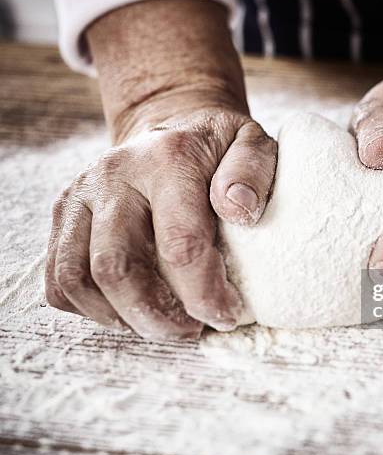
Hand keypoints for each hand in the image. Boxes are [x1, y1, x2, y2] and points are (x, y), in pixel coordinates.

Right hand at [45, 91, 275, 337]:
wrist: (170, 124)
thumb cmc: (216, 146)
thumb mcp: (252, 143)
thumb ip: (252, 172)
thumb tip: (239, 212)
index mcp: (166, 160)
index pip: (179, 245)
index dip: (204, 294)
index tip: (227, 315)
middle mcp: (113, 176)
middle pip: (116, 269)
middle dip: (156, 318)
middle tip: (190, 330)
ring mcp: (80, 195)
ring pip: (77, 279)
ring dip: (120, 317)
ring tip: (160, 323)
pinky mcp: (64, 213)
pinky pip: (57, 279)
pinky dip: (89, 308)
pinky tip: (128, 308)